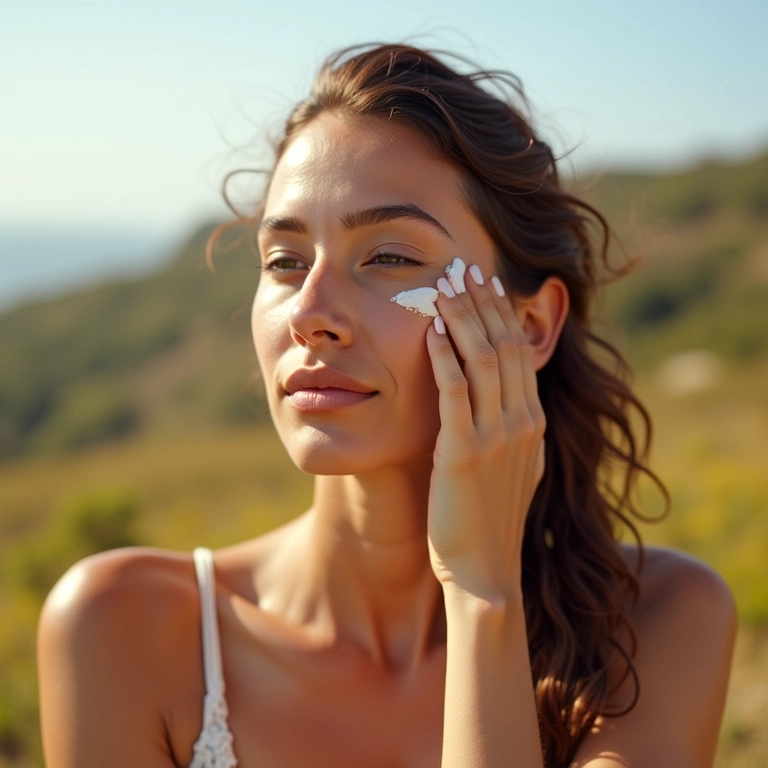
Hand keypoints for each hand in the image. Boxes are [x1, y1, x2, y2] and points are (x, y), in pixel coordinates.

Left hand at [425, 260, 545, 598]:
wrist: (484, 570)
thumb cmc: (490, 519)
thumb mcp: (514, 467)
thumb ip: (514, 429)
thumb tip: (512, 401)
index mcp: (532, 422)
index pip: (521, 352)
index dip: (502, 314)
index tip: (485, 283)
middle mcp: (522, 422)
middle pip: (505, 345)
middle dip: (483, 303)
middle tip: (464, 267)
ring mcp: (496, 436)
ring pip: (484, 359)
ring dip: (463, 318)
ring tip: (445, 286)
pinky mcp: (464, 452)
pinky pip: (456, 392)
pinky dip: (444, 356)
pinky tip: (429, 330)